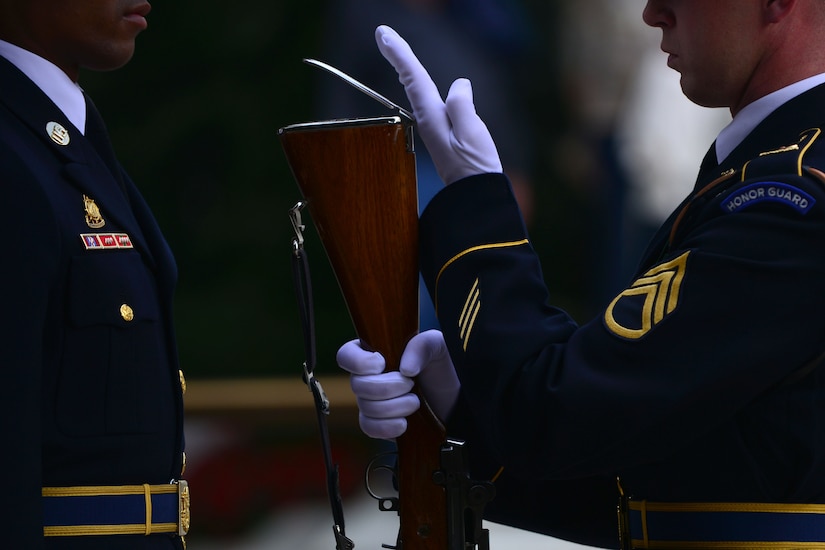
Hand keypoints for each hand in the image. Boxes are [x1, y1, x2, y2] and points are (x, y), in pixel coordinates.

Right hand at [337, 330, 459, 438]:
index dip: (358, 362)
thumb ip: (422, 345)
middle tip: (411, 384)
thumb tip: (405, 369)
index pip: (346, 355)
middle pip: (357, 385)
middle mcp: (367, 377)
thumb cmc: (439, 366)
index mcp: (374, 352)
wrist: (451, 396)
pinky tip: (404, 423)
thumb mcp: (437, 346)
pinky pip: (369, 427)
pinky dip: (387, 427)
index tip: (382, 364)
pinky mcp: (378, 423)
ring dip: (394, 407)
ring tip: (415, 402)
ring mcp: (370, 401)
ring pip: (366, 408)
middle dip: (387, 387)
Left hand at [375, 25, 501, 184]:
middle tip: (383, 34)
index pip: (413, 78)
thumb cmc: (475, 167)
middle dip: (398, 55)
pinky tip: (417, 82)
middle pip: (410, 80)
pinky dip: (419, 84)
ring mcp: (435, 127)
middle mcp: (428, 120)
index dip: (400, 54)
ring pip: (417, 89)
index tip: (383, 34)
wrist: (475, 197)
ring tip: (394, 48)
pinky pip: (428, 100)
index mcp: (432, 117)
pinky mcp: (443, 134)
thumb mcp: (471, 133)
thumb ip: (461, 106)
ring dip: (406, 67)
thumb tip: (459, 85)